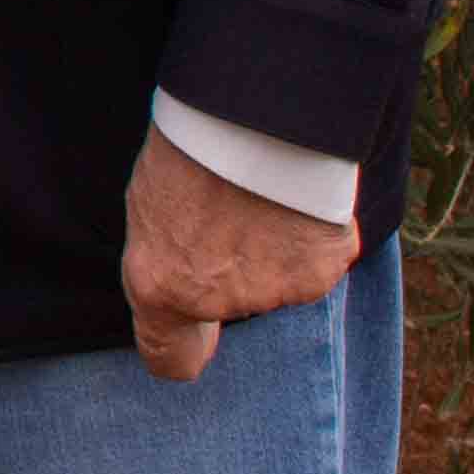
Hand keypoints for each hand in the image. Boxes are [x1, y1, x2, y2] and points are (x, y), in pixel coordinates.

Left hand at [121, 124, 356, 380]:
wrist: (251, 117)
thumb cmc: (188, 144)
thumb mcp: (151, 199)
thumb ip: (170, 248)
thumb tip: (189, 265)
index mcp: (158, 283)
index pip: (169, 356)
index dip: (182, 347)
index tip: (193, 343)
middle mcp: (215, 301)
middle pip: (228, 299)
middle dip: (230, 267)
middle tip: (228, 211)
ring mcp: (273, 292)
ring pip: (275, 275)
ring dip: (271, 244)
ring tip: (258, 190)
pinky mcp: (322, 270)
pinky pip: (316, 254)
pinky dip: (310, 231)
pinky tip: (294, 195)